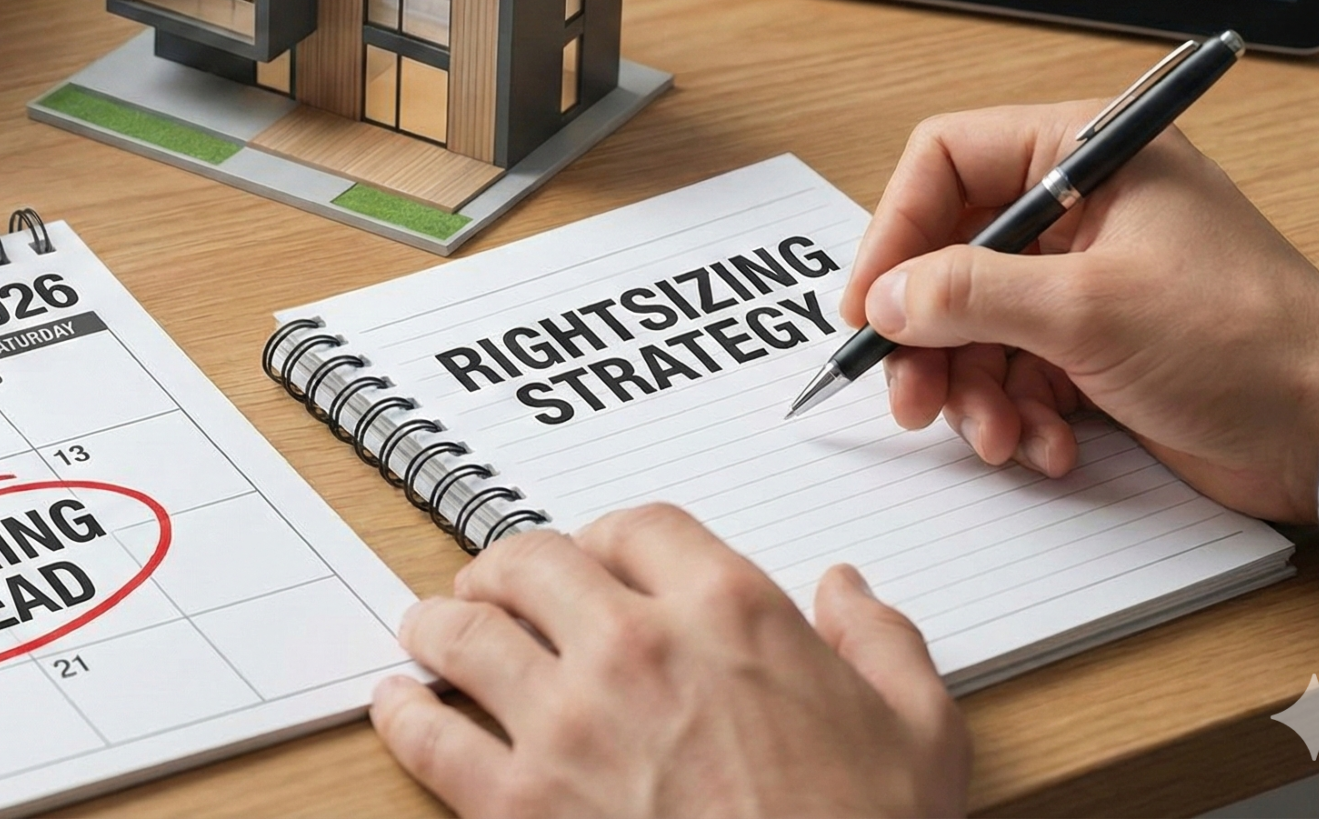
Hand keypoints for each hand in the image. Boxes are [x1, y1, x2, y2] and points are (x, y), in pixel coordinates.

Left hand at [373, 508, 967, 818]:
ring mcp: (570, 723)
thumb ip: (883, 644)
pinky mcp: (522, 803)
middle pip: (532, 561)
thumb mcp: (920, 733)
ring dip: (440, 624)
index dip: (606, 538)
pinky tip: (398, 706)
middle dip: (507, 569)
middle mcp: (638, 647)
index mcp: (731, 613)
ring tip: (431, 630)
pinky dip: (403, 715)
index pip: (637, 527)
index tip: (594, 558)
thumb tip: (849, 590)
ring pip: (464, 632)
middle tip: (496, 586)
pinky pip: (432, 737)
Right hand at [842, 104, 1318, 522]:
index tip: (871, 306)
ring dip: (972, 390)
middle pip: (948, 254)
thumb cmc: (1243, 343)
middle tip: (912, 397)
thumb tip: (887, 299)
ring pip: (974, 323)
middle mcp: (1083, 205)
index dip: (895, 232)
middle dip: (929, 336)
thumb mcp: (1086, 310)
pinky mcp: (1095, 342)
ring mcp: (1087, 276)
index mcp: (1087, 154)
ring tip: (995, 438)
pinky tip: (1046, 446)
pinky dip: (1016, 414)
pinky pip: (1014, 369)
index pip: (946, 162)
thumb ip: (969, 294)